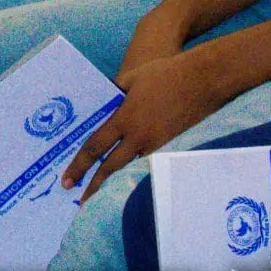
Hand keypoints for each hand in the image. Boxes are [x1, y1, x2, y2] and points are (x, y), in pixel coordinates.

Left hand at [60, 45, 232, 199]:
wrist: (204, 81)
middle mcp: (139, 136)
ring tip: (93, 179)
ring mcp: (154, 141)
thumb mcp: (131, 78)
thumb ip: (111, 92)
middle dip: (92, 182)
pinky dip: (127, 155)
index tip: (66, 179)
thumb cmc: (165, 74)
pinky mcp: (166, 141)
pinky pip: (140, 152)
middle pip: (110, 165)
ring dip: (109, 170)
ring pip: (125, 160)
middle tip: (76, 195)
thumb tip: (99, 102)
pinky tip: (117, 154)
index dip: (79, 165)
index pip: (95, 147)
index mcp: (125, 119)